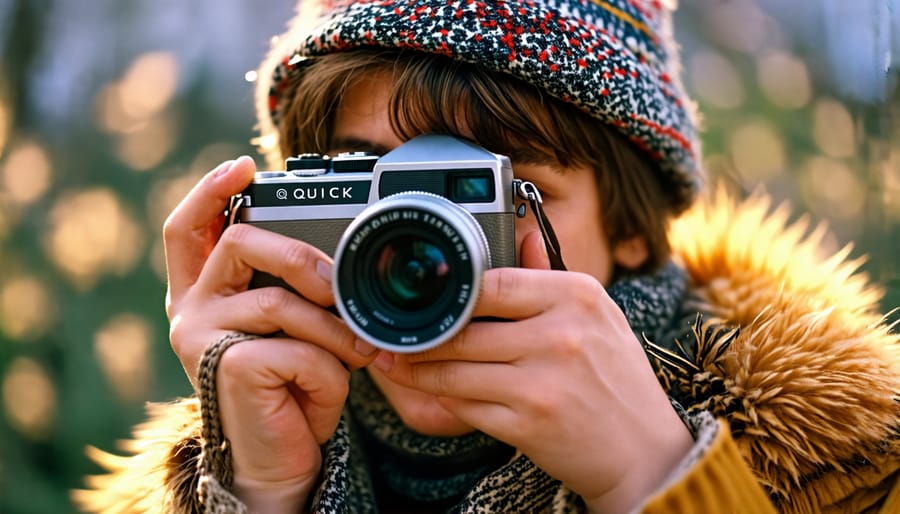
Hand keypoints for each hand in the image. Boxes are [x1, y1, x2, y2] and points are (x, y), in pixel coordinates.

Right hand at [163, 157, 377, 511]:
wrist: (282, 457)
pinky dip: (326, 366)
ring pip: (278, 302)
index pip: (187, 229)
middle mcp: (190, 310)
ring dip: (332, 329)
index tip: (243, 166)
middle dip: (299, 256)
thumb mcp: (294, 327)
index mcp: (203, 292)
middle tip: (334, 284)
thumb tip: (336, 258)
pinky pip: (293, 348)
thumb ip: (292, 288)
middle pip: (236, 244)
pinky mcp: (223, 368)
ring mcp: (199, 338)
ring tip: (356, 350)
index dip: (209, 191)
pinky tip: (326, 385)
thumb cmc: (291, 386)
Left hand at [373, 231, 692, 512]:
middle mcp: (560, 336)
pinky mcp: (528, 425)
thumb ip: (551, 278)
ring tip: (400, 362)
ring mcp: (543, 382)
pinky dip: (443, 398)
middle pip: (464, 329)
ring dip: (420, 368)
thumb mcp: (597, 315)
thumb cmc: (618, 377)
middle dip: (425, 335)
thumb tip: (522, 236)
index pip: (494, 281)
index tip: (432, 298)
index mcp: (576, 297)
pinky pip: (464, 406)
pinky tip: (432, 390)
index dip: (454, 291)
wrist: (645, 450)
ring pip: (454, 370)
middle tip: (398, 334)